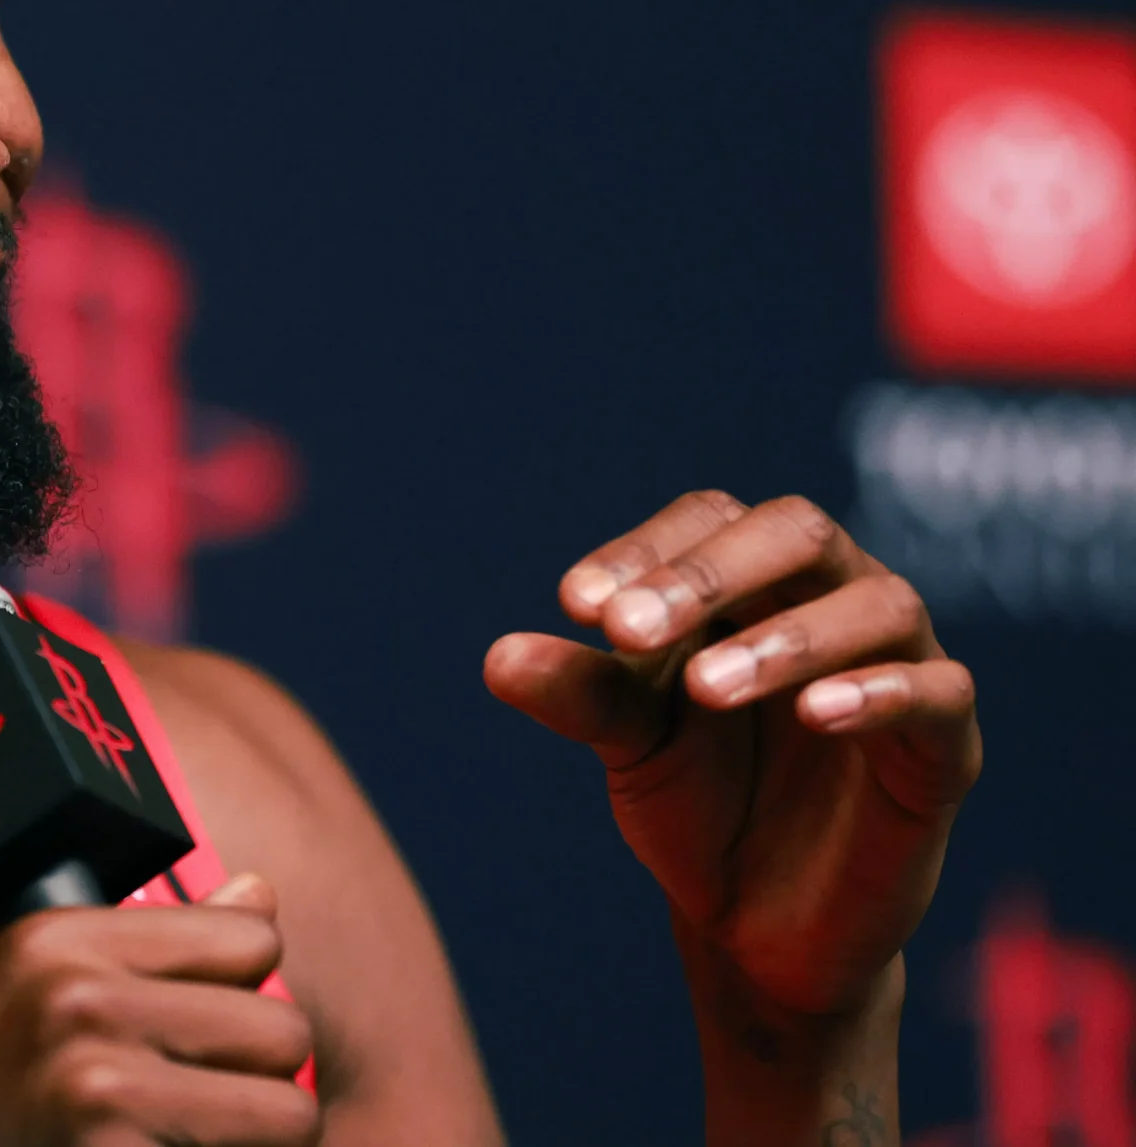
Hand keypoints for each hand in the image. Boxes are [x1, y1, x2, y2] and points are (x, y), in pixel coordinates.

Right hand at [0, 874, 316, 1146]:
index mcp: (58, 942)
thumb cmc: (3, 1097)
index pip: (252, 938)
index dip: (237, 991)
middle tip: (195, 1101)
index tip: (187, 1030)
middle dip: (256, 1075)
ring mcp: (96, 1087)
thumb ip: (159, 946)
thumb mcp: (48, 993)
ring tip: (187, 1135)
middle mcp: (73, 1001)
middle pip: (282, 1029)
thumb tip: (258, 893)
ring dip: (257, 1137)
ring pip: (290, 1112)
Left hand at [484, 491, 981, 1017]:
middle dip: (708, 574)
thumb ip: (579, 695)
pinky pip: (939, 693)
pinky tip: (816, 712)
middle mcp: (833, 597)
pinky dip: (879, 691)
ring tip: (707, 687)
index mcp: (750, 580)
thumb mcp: (629, 744)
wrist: (756, 923)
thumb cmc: (695, 800)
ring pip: (875, 604)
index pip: (705, 521)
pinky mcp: (945, 746)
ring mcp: (900, 663)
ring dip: (787, 637)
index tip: (574, 604)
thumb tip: (500, 657)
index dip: (644, 551)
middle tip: (629, 631)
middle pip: (796, 533)